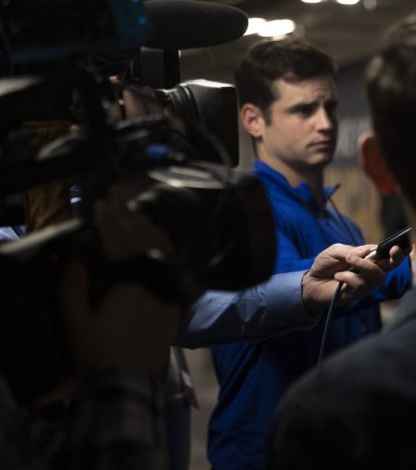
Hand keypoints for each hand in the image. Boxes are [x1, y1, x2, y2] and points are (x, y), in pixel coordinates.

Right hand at [57, 187, 186, 377]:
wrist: (129, 383)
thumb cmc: (98, 351)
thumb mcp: (74, 321)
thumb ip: (72, 286)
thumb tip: (77, 258)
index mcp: (128, 280)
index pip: (118, 241)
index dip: (108, 221)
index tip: (100, 203)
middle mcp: (154, 279)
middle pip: (143, 239)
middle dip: (130, 216)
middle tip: (119, 199)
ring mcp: (169, 289)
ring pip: (163, 249)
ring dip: (149, 227)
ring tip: (138, 211)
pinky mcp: (176, 300)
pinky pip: (175, 265)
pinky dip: (167, 247)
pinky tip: (162, 237)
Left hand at [301, 243, 396, 314]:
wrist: (311, 282)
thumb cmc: (325, 265)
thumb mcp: (335, 251)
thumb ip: (351, 250)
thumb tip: (367, 251)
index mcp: (368, 258)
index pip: (388, 254)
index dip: (399, 250)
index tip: (401, 245)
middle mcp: (370, 271)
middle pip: (391, 266)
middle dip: (396, 258)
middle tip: (393, 250)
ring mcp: (365, 284)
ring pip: (378, 276)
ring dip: (365, 265)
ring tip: (349, 259)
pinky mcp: (357, 295)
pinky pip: (360, 285)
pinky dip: (348, 277)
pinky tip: (337, 276)